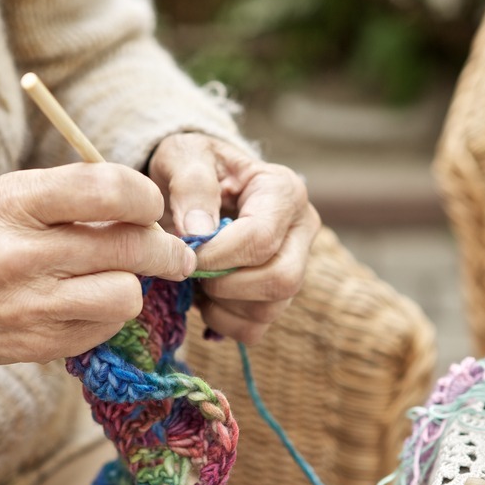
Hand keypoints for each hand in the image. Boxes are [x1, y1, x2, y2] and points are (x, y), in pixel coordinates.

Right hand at [0, 164, 195, 370]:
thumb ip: (67, 196)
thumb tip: (141, 208)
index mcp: (12, 203)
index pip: (107, 189)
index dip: (146, 197)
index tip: (152, 205)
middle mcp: (22, 255)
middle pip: (130, 248)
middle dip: (166, 249)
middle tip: (175, 253)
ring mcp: (30, 307)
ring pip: (126, 296)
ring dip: (134, 287)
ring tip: (121, 279)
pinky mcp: (38, 345)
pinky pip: (104, 329)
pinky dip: (107, 315)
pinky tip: (87, 303)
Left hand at [147, 133, 320, 343]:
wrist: (197, 182)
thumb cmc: (193, 165)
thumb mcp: (184, 155)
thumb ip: (191, 185)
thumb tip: (199, 232)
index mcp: (284, 191)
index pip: (261, 238)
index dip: (217, 255)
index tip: (183, 252)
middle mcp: (301, 231)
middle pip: (281, 280)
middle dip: (226, 285)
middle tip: (192, 270)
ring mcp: (295, 265)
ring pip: (269, 309)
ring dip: (221, 304)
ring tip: (195, 278)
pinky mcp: (277, 296)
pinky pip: (255, 329)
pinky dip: (222, 322)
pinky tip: (204, 297)